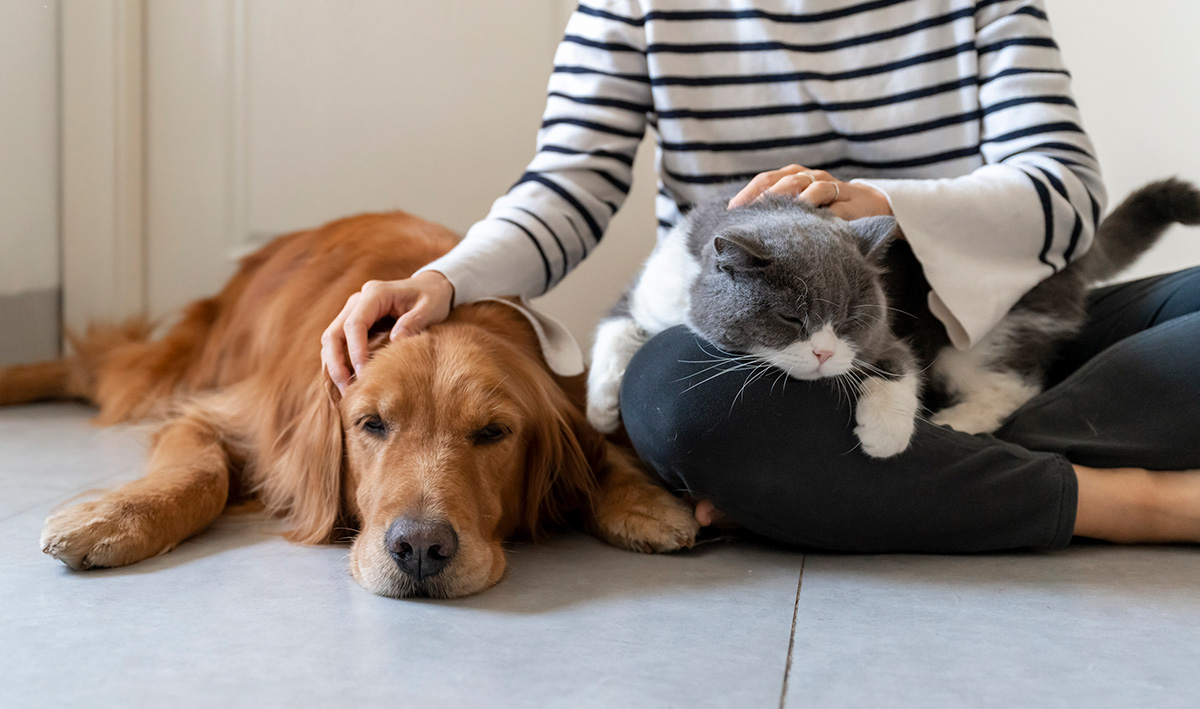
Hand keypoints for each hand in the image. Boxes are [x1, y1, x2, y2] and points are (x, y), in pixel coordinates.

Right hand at [321, 270, 454, 393]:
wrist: (430, 287)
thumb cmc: (431, 297)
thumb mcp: (430, 308)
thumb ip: (413, 322)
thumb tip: (395, 340)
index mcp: (375, 294)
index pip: (355, 324)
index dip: (356, 351)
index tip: (363, 374)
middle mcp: (357, 301)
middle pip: (334, 333)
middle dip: (336, 363)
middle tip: (346, 389)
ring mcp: (352, 311)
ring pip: (331, 340)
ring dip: (333, 366)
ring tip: (344, 391)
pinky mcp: (354, 323)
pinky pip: (338, 344)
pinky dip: (337, 363)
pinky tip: (345, 382)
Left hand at [727, 164, 892, 220]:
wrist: (873, 207)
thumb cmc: (826, 211)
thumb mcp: (801, 208)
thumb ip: (778, 212)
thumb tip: (743, 228)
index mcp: (795, 175)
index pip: (767, 179)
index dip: (749, 193)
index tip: (731, 211)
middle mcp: (812, 177)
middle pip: (785, 181)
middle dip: (766, 199)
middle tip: (750, 218)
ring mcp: (833, 188)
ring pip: (811, 189)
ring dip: (793, 204)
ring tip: (776, 221)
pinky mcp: (851, 204)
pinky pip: (835, 208)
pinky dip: (822, 215)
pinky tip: (809, 227)